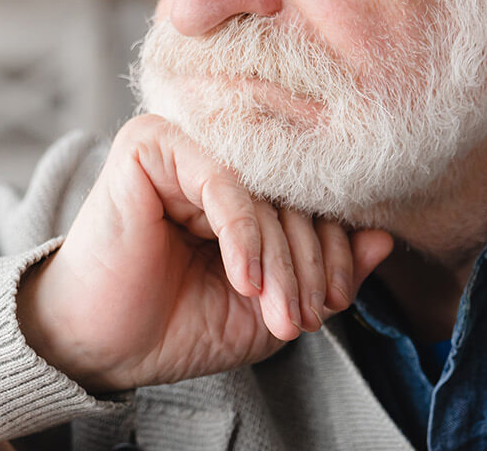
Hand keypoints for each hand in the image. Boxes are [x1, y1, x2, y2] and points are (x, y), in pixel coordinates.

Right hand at [17, 115, 393, 391]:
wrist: (101, 343)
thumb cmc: (178, 322)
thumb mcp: (269, 304)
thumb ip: (324, 271)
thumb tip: (385, 238)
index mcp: (247, 184)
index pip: (313, 201)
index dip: (333, 255)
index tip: (329, 309)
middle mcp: (219, 154)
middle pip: (295, 196)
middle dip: (308, 267)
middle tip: (304, 319)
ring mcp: (186, 144)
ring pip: (265, 193)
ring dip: (281, 262)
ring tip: (278, 314)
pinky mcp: (151, 144)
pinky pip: (223, 182)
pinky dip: (243, 237)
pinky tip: (244, 282)